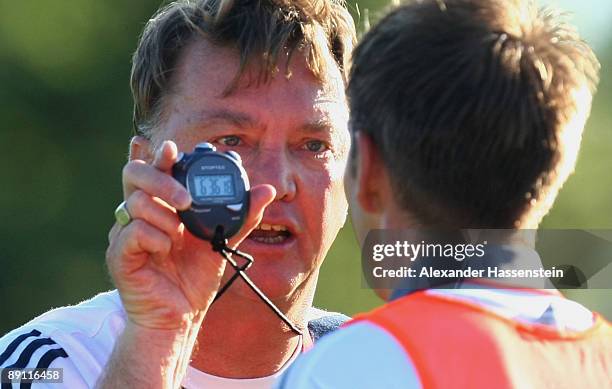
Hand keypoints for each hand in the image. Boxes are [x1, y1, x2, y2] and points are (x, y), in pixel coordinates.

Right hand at [106, 140, 274, 329]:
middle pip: (134, 174)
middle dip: (161, 180)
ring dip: (165, 218)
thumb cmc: (196, 277)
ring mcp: (125, 232)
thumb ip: (242, 215)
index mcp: (162, 205)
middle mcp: (140, 213)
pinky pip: (133, 233)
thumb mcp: (222, 241)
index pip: (155, 169)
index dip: (161, 156)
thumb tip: (268, 190)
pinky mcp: (119, 254)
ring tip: (179, 238)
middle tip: (186, 201)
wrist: (181, 316)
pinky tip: (166, 251)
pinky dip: (155, 238)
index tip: (173, 149)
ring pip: (135, 204)